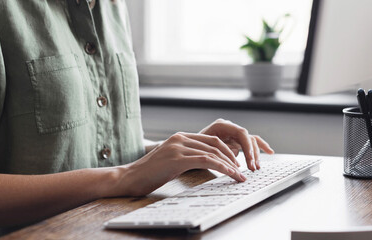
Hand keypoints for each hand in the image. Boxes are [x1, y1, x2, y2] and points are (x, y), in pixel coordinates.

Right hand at [120, 132, 247, 195]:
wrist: (129, 178)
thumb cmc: (149, 174)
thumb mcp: (170, 161)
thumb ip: (186, 157)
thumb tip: (205, 164)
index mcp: (180, 137)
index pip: (211, 140)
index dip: (227, 151)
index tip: (236, 164)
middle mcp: (180, 139)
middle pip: (215, 144)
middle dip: (232, 157)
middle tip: (242, 171)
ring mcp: (178, 147)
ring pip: (212, 152)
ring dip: (230, 165)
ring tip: (239, 176)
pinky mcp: (177, 158)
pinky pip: (206, 160)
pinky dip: (221, 167)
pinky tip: (229, 174)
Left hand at [199, 119, 273, 170]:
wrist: (186, 150)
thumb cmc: (192, 150)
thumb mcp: (202, 150)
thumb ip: (216, 151)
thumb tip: (232, 162)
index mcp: (221, 125)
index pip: (241, 132)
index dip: (247, 146)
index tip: (249, 160)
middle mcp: (229, 127)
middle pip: (247, 138)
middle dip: (252, 154)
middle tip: (252, 168)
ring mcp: (233, 134)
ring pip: (251, 142)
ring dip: (255, 155)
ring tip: (255, 168)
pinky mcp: (235, 141)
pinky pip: (251, 143)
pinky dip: (260, 147)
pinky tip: (270, 152)